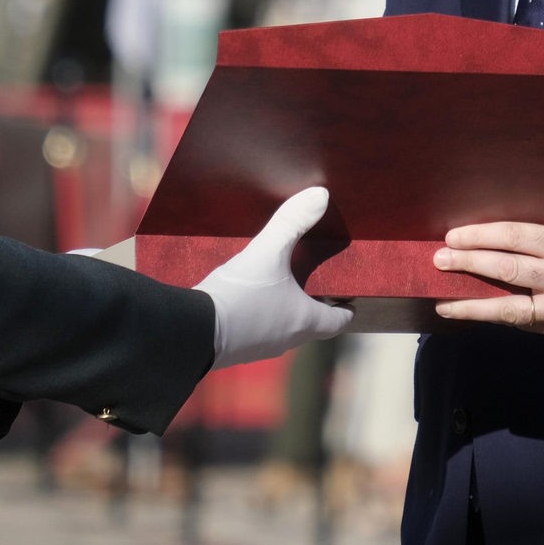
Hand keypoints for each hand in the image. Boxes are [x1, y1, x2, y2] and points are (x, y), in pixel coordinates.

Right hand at [194, 187, 352, 368]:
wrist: (193, 332)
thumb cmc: (240, 295)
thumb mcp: (267, 252)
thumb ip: (293, 222)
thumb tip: (321, 194)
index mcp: (304, 321)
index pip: (336, 322)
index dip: (345, 311)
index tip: (350, 303)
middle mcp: (287, 340)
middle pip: (312, 326)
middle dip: (317, 308)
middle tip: (319, 287)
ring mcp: (260, 348)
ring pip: (284, 330)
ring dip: (287, 313)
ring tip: (284, 289)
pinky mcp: (236, 349)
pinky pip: (258, 333)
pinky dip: (261, 317)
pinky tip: (250, 300)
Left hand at [432, 221, 543, 334]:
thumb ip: (529, 229)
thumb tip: (476, 231)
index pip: (513, 237)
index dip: (479, 237)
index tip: (452, 237)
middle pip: (507, 270)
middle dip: (468, 264)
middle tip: (439, 260)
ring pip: (509, 308)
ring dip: (471, 305)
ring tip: (443, 302)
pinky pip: (518, 322)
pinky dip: (491, 316)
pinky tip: (469, 311)